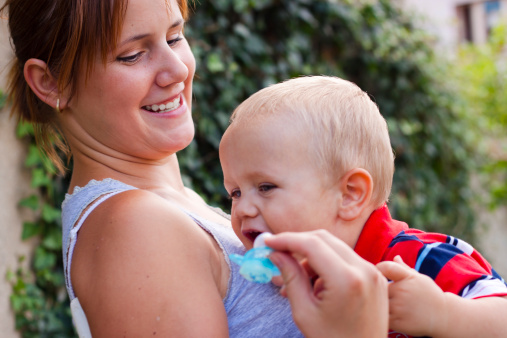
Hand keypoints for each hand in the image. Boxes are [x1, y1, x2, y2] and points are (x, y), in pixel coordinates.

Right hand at [265, 230, 387, 337]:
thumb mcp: (305, 312)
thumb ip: (290, 277)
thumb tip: (274, 253)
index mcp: (346, 280)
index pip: (311, 244)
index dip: (286, 240)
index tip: (268, 242)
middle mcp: (364, 270)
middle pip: (323, 239)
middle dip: (297, 243)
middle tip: (278, 253)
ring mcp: (373, 272)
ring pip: (335, 247)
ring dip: (312, 255)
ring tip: (296, 279)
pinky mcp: (376, 276)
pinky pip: (346, 259)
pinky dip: (327, 263)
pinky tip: (315, 283)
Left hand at [376, 255, 447, 336]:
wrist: (444, 316)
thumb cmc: (429, 295)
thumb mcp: (419, 279)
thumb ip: (404, 269)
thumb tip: (395, 257)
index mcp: (408, 277)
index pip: (387, 267)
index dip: (378, 268)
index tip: (378, 273)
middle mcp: (403, 291)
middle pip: (380, 287)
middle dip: (381, 289)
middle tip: (387, 293)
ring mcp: (400, 307)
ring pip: (380, 302)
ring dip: (381, 303)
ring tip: (389, 304)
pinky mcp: (398, 322)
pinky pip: (382, 316)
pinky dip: (383, 315)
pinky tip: (392, 314)